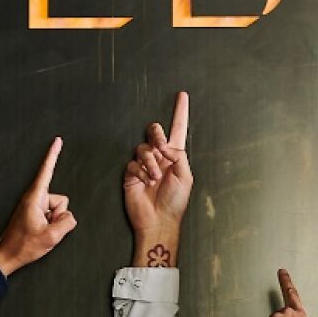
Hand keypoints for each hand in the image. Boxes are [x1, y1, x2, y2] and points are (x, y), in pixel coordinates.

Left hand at [0, 137, 76, 275]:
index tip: (57, 140)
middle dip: (59, 215)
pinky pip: (53, 216)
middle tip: (45, 230)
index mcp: (35, 198)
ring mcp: (35, 206)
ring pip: (59, 209)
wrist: (8, 256)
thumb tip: (69, 216)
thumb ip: (67, 222)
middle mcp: (35, 198)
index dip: (53, 155)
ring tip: (41, 232)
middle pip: (61, 200)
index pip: (46, 171)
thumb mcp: (52, 236)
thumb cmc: (24, 245)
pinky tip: (40, 233)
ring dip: (55, 221)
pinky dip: (51, 225)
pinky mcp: (35, 214)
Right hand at [123, 92, 192, 265]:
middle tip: (162, 148)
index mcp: (175, 157)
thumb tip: (164, 145)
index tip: (182, 96)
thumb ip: (178, 156)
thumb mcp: (185, 177)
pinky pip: (133, 163)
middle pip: (155, 132)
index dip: (180, 113)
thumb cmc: (175, 202)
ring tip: (155, 178)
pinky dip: (140, 171)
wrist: (159, 220)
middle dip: (157, 135)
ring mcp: (145, 165)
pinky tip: (145, 182)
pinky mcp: (131, 174)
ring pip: (143, 148)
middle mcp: (160, 157)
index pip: (178, 130)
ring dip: (150, 162)